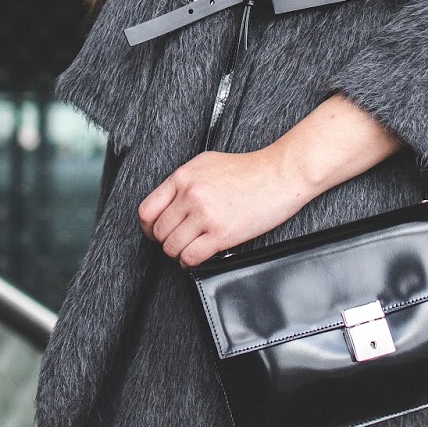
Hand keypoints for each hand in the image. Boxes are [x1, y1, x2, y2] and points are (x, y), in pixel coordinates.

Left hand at [137, 145, 315, 267]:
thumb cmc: (248, 169)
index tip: (155, 232)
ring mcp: (204, 214)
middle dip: (166, 241)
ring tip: (189, 250)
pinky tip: (198, 257)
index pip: (148, 210)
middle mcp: (190, 194)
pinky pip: (191, 257)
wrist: (279, 174)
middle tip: (177, 242)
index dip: (148, 227)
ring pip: (172, 247)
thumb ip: (184, 182)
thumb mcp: (206, 164)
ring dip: (178, 254)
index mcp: (183, 176)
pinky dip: (190, 262)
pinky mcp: (221, 233)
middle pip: (159, 232)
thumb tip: (167, 203)